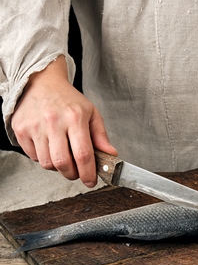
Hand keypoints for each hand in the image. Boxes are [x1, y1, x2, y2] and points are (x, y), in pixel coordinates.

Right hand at [11, 55, 116, 186]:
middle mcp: (53, 122)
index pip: (83, 154)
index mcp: (75, 118)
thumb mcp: (91, 114)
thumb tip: (111, 155)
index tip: (91, 181)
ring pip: (46, 163)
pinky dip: (43, 158)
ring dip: (58, 168)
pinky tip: (50, 148)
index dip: (88, 173)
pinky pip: (33, 157)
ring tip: (64, 157)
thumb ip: (101, 136)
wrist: (41, 83)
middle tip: (78, 173)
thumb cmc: (68, 100)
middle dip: (73, 175)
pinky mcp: (21, 130)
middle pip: (63, 163)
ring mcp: (34, 126)